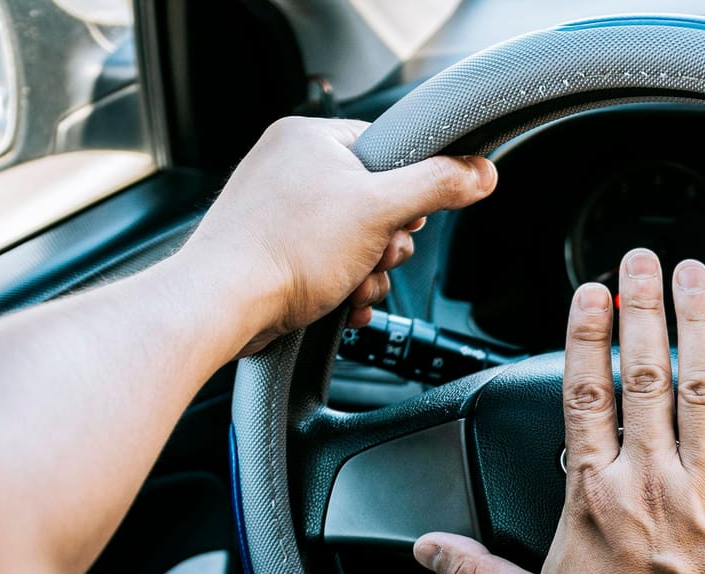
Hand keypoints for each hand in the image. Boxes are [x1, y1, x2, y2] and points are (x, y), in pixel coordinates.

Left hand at [178, 117, 496, 355]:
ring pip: (357, 241)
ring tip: (349, 284)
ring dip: (368, 273)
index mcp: (310, 138)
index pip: (388, 150)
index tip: (406, 218)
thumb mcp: (380, 210)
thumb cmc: (285, 249)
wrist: (224, 304)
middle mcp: (291, 167)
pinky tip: (340, 303)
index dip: (410, 191)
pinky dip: (344, 288)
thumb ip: (437, 186)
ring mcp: (279, 211)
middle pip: (378, 202)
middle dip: (387, 244)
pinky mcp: (275, 250)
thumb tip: (480, 172)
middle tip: (373, 255)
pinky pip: (330, 264)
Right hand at [413, 249, 704, 573]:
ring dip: (701, 324)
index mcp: (595, 497)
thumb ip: (475, 573)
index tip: (590, 294)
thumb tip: (428, 551)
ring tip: (698, 276)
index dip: (586, 335)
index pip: (585, 394)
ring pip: (704, 387)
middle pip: (644, 373)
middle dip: (642, 306)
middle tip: (642, 259)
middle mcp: (651, 480)